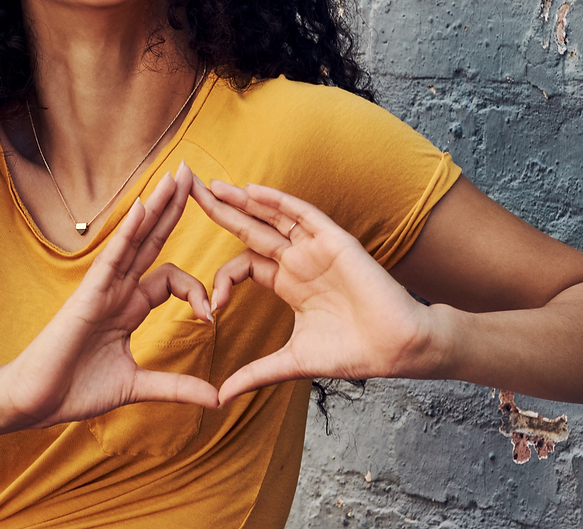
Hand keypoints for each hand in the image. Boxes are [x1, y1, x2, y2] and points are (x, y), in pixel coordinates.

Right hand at [0, 163, 218, 429]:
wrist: (35, 402)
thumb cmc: (75, 391)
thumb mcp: (138, 387)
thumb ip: (176, 387)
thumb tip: (217, 398)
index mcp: (129, 308)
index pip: (171, 278)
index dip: (197, 290)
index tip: (210, 318)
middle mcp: (118, 291)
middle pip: (153, 241)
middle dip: (174, 209)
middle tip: (196, 175)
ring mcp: (103, 289)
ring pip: (136, 239)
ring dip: (158, 207)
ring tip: (179, 176)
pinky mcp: (88, 295)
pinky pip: (112, 257)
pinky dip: (128, 232)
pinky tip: (143, 206)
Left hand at [190, 176, 436, 404]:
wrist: (397, 350)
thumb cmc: (353, 353)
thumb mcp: (291, 362)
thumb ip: (255, 374)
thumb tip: (220, 398)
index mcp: (288, 284)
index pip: (243, 265)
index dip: (221, 280)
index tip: (211, 309)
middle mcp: (298, 261)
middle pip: (250, 229)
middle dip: (219, 210)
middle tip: (186, 190)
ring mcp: (316, 248)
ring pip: (272, 215)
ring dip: (242, 200)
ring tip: (210, 185)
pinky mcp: (335, 242)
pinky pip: (302, 214)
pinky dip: (277, 202)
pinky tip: (250, 191)